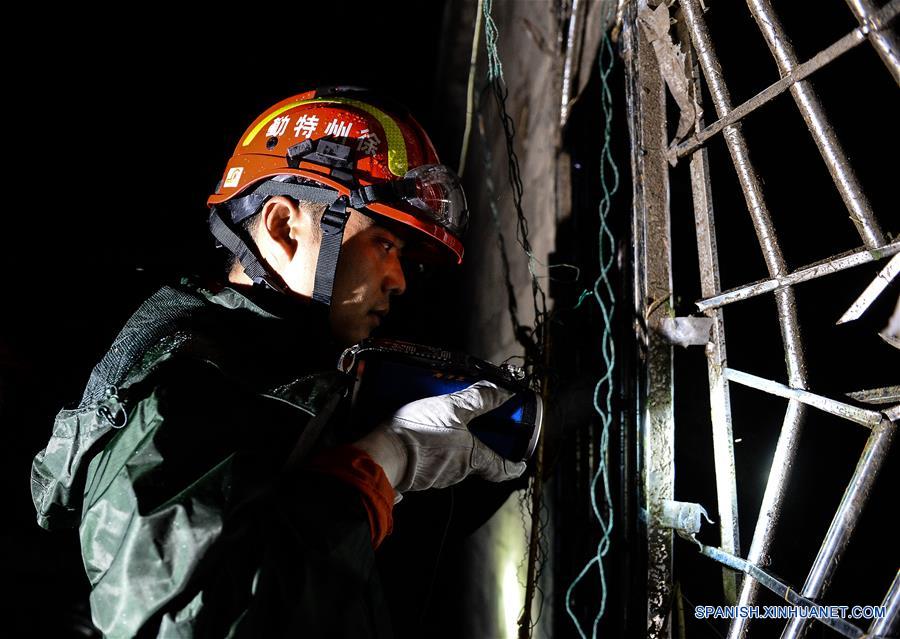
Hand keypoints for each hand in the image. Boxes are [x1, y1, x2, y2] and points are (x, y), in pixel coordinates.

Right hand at [354, 381, 527, 494]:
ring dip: (449, 447)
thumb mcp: (451, 408)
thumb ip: (478, 399)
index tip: (521, 464)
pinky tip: (419, 436)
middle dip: (475, 447)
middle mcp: (456, 473)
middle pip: (474, 462)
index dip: (513, 466)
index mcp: (471, 459)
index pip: (500, 468)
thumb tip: (504, 392)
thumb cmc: (418, 434)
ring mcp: (434, 477)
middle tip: (472, 430)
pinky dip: (429, 451)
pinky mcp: (414, 476)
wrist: (380, 456)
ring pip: (450, 462)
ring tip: (440, 425)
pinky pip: (428, 462)